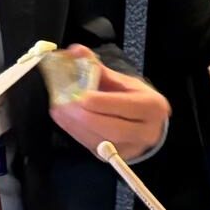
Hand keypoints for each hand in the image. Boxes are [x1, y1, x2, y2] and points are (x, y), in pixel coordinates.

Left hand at [49, 46, 169, 160]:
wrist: (148, 124)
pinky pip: (92, 146)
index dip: (99, 101)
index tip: (77, 94)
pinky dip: (75, 132)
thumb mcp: (123, 81)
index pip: (123, 105)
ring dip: (73, 125)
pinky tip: (63, 119)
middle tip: (60, 103)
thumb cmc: (135, 98)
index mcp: (152, 106)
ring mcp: (131, 148)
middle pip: (110, 127)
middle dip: (82, 116)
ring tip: (57, 109)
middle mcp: (145, 131)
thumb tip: (75, 51)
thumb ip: (98, 68)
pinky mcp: (115, 158)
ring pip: (99, 140)